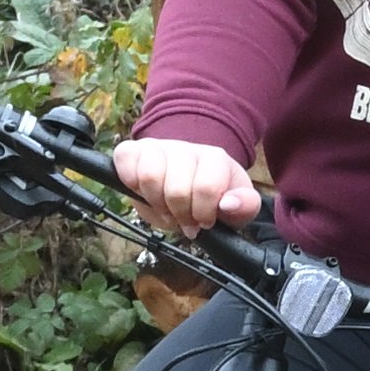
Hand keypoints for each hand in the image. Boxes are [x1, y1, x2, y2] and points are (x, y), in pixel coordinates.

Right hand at [108, 137, 259, 235]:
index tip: (204, 222)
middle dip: (179, 215)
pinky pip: (125, 160)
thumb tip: (228, 204)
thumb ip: (244, 206)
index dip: (202, 213)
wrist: (184, 183)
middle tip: (183, 220)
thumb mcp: (237, 206)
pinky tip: (142, 193)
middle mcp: (186, 148)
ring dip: (156, 203)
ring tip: (165, 210)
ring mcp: (157, 147)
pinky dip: (129, 181)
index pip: (206, 188)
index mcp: (215, 159)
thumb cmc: (212, 196)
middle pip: (176, 189)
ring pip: (149, 176)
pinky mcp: (132, 150)